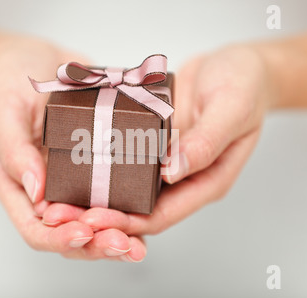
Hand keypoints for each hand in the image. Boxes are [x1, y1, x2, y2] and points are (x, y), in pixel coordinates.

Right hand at [0, 38, 145, 260]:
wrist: (40, 61)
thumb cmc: (12, 84)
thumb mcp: (4, 112)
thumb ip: (13, 151)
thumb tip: (35, 193)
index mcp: (19, 186)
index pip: (36, 229)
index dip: (59, 238)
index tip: (85, 233)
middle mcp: (49, 190)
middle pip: (72, 232)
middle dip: (98, 245)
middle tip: (126, 246)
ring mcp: (75, 179)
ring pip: (97, 220)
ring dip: (119, 234)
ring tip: (140, 244)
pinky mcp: (98, 164)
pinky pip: (114, 191)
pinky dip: (130, 206)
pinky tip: (148, 210)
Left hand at [75, 45, 273, 234]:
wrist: (234, 64)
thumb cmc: (244, 86)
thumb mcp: (232, 109)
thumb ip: (206, 142)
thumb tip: (172, 171)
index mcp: (206, 180)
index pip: (163, 214)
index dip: (129, 223)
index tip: (95, 220)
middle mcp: (182, 177)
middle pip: (139, 208)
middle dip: (103, 214)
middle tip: (64, 213)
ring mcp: (165, 160)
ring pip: (127, 186)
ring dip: (96, 193)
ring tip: (62, 195)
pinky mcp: (153, 140)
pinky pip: (125, 156)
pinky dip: (103, 164)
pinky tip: (77, 162)